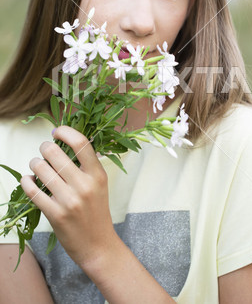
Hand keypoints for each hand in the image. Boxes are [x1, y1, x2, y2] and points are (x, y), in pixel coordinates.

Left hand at [20, 126, 117, 268]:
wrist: (98, 245)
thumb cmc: (97, 211)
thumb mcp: (101, 184)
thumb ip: (90, 164)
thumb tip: (75, 142)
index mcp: (98, 174)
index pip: (81, 142)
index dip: (65, 132)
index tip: (57, 132)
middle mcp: (85, 185)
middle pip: (55, 153)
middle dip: (44, 147)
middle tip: (44, 150)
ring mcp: (69, 200)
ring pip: (41, 169)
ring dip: (34, 163)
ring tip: (36, 166)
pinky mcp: (55, 214)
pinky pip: (33, 191)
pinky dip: (26, 181)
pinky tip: (28, 180)